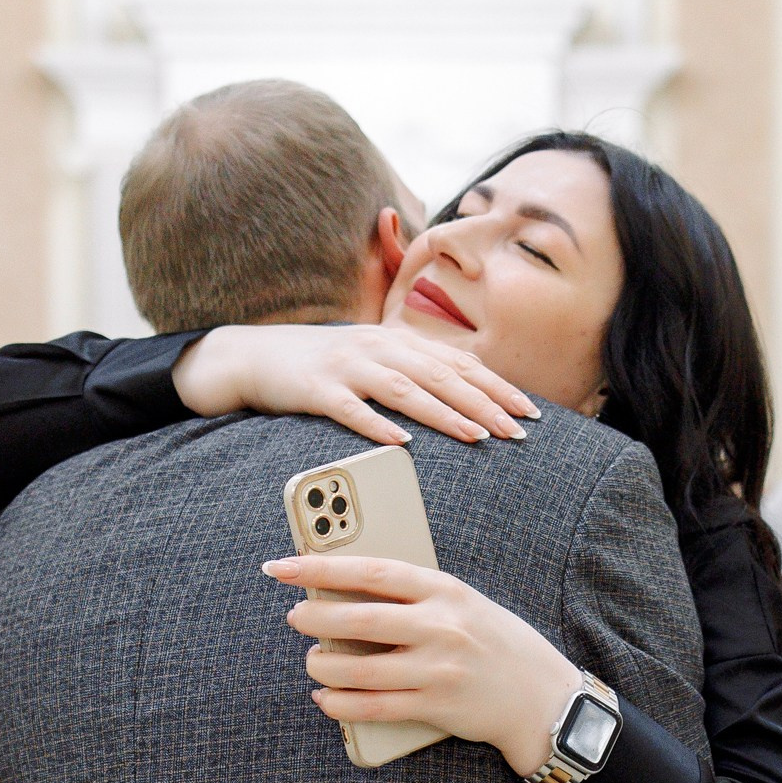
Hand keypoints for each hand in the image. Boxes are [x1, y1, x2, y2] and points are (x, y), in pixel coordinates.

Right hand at [172, 323, 538, 446]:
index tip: (528, 411)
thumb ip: (411, 369)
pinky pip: (350, 408)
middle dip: (483, 403)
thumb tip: (459, 388)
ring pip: (404, 389)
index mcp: (396, 341)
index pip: (457, 363)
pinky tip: (401, 442)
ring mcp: (346, 365)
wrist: (252, 355)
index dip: (496, 386)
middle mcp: (377, 347)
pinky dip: (377, 424)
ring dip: (443, 413)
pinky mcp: (315, 387)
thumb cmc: (319, 364)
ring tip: (476, 435)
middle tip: (517, 431)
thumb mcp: (370, 358)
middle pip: (441, 375)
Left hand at [262, 553, 581, 776]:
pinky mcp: (434, 707)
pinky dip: (339, 704)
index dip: (320, 567)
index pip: (371, 572)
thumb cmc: (491, 640)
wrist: (540, 694)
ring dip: (322, 666)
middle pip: (359, 621)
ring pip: (358, 670)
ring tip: (313, 661)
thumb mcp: (461, 601)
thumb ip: (412, 594)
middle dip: (315, 618)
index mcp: (444, 590)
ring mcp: (437, 670)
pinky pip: (372, 707)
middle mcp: (440, 627)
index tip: (283, 566)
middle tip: (295, 616)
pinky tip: (325, 698)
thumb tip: (343, 587)